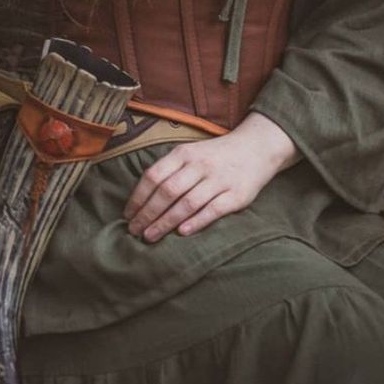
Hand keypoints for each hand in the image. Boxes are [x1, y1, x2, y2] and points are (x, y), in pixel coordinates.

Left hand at [122, 111, 300, 241]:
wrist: (256, 147)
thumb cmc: (215, 156)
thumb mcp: (190, 153)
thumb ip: (169, 170)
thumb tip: (141, 198)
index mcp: (184, 153)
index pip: (154, 175)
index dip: (138, 197)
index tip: (128, 215)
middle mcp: (200, 165)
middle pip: (168, 191)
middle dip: (148, 213)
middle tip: (135, 231)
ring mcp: (219, 179)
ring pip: (187, 202)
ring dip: (166, 222)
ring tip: (150, 236)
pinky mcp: (237, 195)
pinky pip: (213, 210)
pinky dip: (196, 222)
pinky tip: (182, 233)